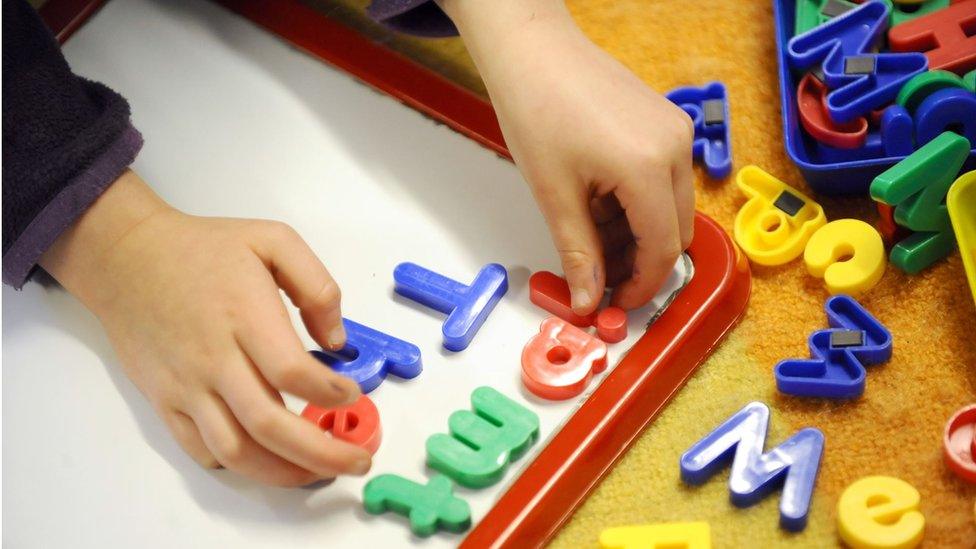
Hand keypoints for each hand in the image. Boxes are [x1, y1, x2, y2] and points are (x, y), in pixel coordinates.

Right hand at [41, 171, 369, 485]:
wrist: (127, 259)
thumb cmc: (203, 249)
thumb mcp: (273, 240)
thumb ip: (317, 286)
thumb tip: (337, 340)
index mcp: (245, 316)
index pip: (292, 372)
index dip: (329, 393)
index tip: (352, 394)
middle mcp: (214, 358)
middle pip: (269, 424)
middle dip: (322, 453)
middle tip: (357, 460)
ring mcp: (187, 386)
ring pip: (236, 450)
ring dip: (283, 472)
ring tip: (318, 472)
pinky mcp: (166, 401)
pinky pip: (202, 450)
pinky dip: (239, 465)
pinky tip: (268, 460)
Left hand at [440, 0, 695, 313]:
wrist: (533, 51)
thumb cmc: (536, 107)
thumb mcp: (554, 194)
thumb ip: (578, 253)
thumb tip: (588, 300)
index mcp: (648, 167)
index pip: (662, 249)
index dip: (640, 285)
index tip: (615, 302)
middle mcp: (674, 147)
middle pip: (675, 231)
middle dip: (639, 261)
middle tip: (598, 274)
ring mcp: (674, 131)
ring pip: (670, 207)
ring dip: (636, 233)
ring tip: (588, 232)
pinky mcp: (666, 122)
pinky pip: (664, 179)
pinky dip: (637, 202)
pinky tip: (598, 201)